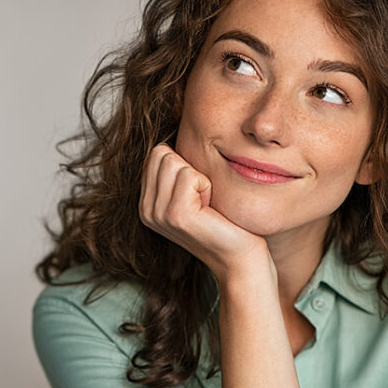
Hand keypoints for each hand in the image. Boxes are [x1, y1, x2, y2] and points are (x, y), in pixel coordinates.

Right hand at [139, 143, 271, 282]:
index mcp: (147, 203)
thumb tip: (177, 130)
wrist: (241, 258)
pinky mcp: (176, 215)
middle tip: (204, 198)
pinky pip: (190, 175)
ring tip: (207, 204)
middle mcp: (146, 209)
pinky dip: (207, 186)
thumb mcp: (193, 193)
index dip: (184, 165)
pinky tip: (211, 209)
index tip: (197, 193)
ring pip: (174, 161)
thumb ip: (176, 172)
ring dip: (199, 177)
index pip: (156, 153)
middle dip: (190, 168)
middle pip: (161, 153)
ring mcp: (158, 214)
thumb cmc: (224, 221)